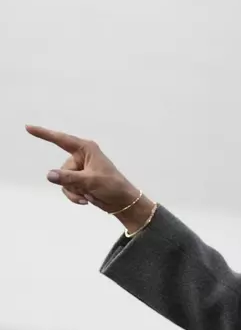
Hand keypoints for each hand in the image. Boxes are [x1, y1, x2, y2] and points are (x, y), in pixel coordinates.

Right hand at [26, 125, 153, 228]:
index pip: (61, 140)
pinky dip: (74, 196)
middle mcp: (81, 157)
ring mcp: (80, 170)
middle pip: (62, 170)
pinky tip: (86, 200)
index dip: (44, 134)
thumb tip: (49, 175)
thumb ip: (68, 178)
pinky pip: (66, 188)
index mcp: (86, 149)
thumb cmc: (112, 186)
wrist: (122, 202)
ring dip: (73, 191)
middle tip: (88, 189)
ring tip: (88, 195)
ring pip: (62, 181)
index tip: (28, 127)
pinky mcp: (79, 181)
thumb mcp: (90, 181)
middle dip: (71, 183)